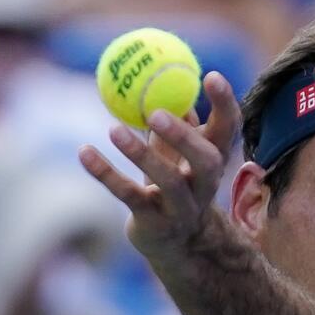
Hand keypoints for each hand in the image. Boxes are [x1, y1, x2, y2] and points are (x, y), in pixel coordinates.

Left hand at [79, 72, 241, 263]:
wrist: (177, 244)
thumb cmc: (175, 183)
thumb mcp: (180, 151)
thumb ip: (178, 117)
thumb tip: (167, 70)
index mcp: (214, 160)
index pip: (229, 130)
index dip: (225, 104)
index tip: (211, 76)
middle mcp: (204, 186)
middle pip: (206, 161)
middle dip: (185, 137)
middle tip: (157, 113)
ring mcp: (181, 208)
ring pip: (167, 182)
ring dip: (142, 155)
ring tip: (114, 130)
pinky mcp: (154, 223)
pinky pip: (128, 195)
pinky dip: (106, 174)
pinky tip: (85, 152)